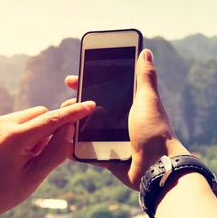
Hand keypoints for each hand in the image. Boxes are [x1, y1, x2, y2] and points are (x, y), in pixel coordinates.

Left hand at [0, 102, 95, 217]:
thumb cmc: (3, 193)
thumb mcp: (35, 176)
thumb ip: (56, 150)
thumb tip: (70, 128)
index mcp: (13, 139)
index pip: (51, 120)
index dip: (72, 113)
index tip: (89, 104)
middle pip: (39, 113)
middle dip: (48, 129)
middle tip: (39, 153)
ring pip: (27, 115)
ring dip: (34, 130)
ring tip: (23, 155)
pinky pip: (13, 119)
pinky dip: (20, 131)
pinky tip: (12, 152)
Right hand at [62, 49, 188, 189]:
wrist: (156, 165)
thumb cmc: (154, 130)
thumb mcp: (147, 99)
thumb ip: (145, 76)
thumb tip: (146, 52)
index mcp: (129, 106)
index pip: (103, 90)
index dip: (86, 84)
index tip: (70, 81)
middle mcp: (120, 122)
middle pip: (91, 111)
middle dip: (74, 107)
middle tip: (64, 105)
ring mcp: (113, 140)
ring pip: (86, 131)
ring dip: (71, 126)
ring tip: (60, 123)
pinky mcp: (107, 157)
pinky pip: (87, 152)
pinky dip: (74, 149)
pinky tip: (60, 143)